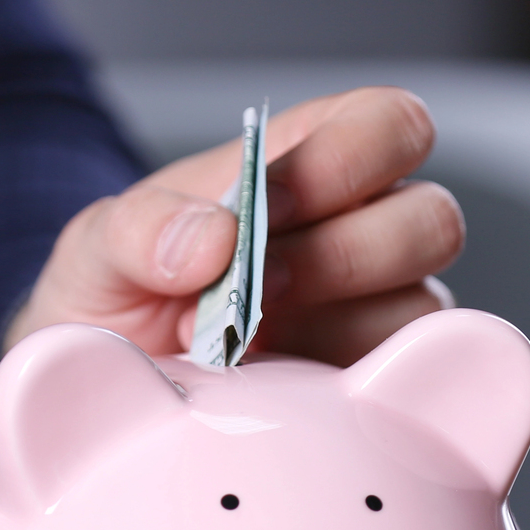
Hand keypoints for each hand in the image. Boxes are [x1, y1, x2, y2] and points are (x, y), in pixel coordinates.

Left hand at [5, 85, 462, 365]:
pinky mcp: (371, 392)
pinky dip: (343, 391)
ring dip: (337, 327)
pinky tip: (275, 393)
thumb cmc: (118, 305)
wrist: (110, 403)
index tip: (266, 210)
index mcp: (304, 169)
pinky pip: (399, 384)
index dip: (346, 158)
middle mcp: (357, 234)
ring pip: (422, 306)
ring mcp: (371, 318)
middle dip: (345, 255)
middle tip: (259, 292)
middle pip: (432, 219)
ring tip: (249, 349)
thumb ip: (138, 227)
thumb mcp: (97, 252)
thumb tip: (212, 237)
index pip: (386, 126)